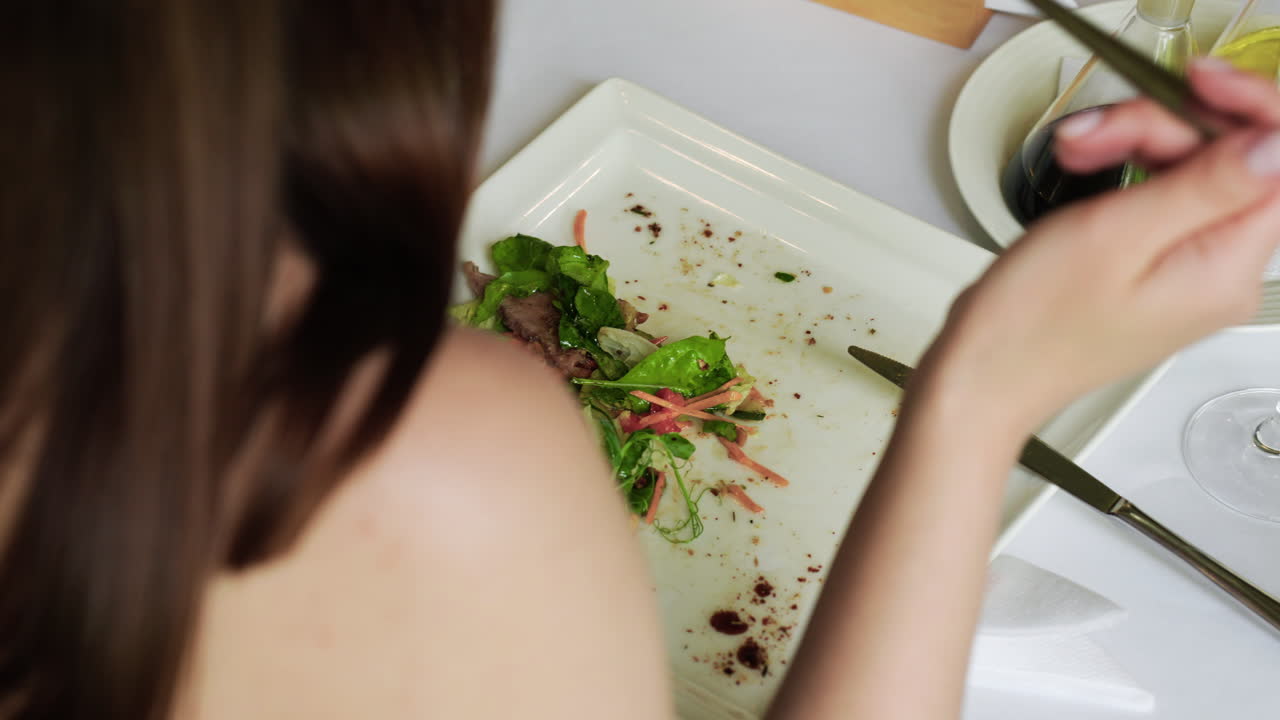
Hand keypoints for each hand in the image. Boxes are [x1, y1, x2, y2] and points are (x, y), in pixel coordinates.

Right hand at [918, 59, 1279, 435]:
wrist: (985, 374)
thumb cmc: (1031, 324)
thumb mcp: (1114, 236)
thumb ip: (1205, 186)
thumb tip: (1275, 146)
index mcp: (1225, 268)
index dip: (1247, 109)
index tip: (1195, 85)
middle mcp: (1222, 274)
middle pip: (1233, 159)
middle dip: (1165, 127)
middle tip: (1101, 130)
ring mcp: (1192, 272)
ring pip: (1196, 170)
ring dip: (1138, 144)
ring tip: (1079, 151)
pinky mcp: (1160, 267)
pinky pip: (1167, 196)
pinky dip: (1127, 169)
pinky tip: (1088, 168)